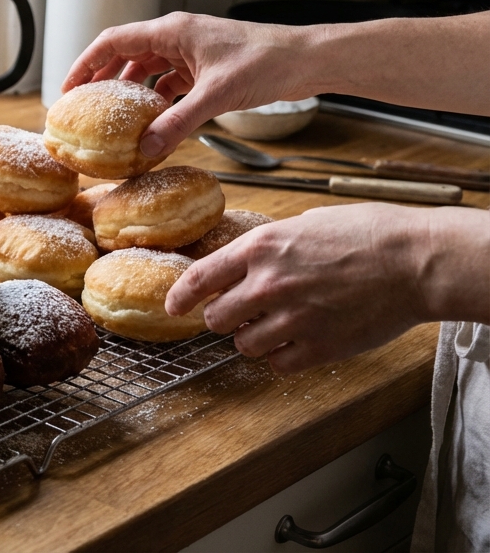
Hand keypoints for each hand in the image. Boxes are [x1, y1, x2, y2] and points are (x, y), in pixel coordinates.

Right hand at [61, 13, 313, 157]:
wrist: (307, 59)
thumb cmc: (267, 63)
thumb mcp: (216, 96)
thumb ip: (178, 123)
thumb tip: (146, 148)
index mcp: (172, 30)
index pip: (113, 41)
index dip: (85, 63)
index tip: (67, 88)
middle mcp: (178, 36)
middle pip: (125, 52)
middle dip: (101, 77)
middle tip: (82, 104)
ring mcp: (192, 51)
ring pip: (147, 67)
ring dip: (128, 89)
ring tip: (111, 115)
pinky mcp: (206, 67)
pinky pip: (170, 80)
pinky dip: (158, 98)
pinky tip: (153, 119)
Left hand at [164, 204, 429, 374]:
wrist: (416, 261)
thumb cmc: (370, 234)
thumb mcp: (307, 224)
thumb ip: (272, 245)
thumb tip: (250, 257)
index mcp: (261, 248)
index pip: (199, 278)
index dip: (180, 297)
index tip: (173, 307)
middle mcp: (268, 284)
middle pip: (215, 318)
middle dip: (224, 318)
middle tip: (241, 315)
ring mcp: (291, 319)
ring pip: (244, 345)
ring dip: (254, 339)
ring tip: (277, 327)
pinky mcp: (317, 348)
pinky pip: (277, 365)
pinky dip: (282, 358)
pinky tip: (298, 343)